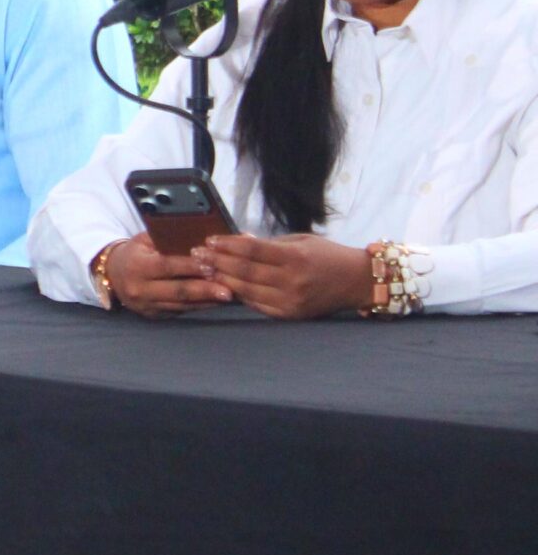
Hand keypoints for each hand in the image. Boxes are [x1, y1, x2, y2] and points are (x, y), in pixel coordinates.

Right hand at [100, 233, 232, 317]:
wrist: (111, 275)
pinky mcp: (154, 315)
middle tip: (228, 290)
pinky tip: (216, 301)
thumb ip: (166, 240)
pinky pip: (181, 311)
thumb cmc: (134, 253)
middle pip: (177, 291)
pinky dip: (200, 306)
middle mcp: (140, 289)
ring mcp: (147, 305)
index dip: (190, 267)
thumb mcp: (143, 241)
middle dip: (205, 290)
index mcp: (137, 266)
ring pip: (182, 305)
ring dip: (207, 301)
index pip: (167, 266)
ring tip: (229, 296)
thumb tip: (198, 240)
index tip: (212, 265)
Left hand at [192, 233, 374, 319]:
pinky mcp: (290, 315)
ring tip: (204, 270)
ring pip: (246, 290)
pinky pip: (257, 305)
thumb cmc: (328, 255)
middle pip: (244, 271)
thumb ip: (269, 243)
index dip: (227, 246)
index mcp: (295, 257)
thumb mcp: (301, 241)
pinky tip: (224, 286)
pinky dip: (239, 295)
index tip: (209, 241)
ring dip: (222, 280)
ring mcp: (291, 300)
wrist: (358, 281)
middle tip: (197, 255)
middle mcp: (292, 281)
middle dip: (217, 262)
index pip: (252, 251)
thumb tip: (239, 239)